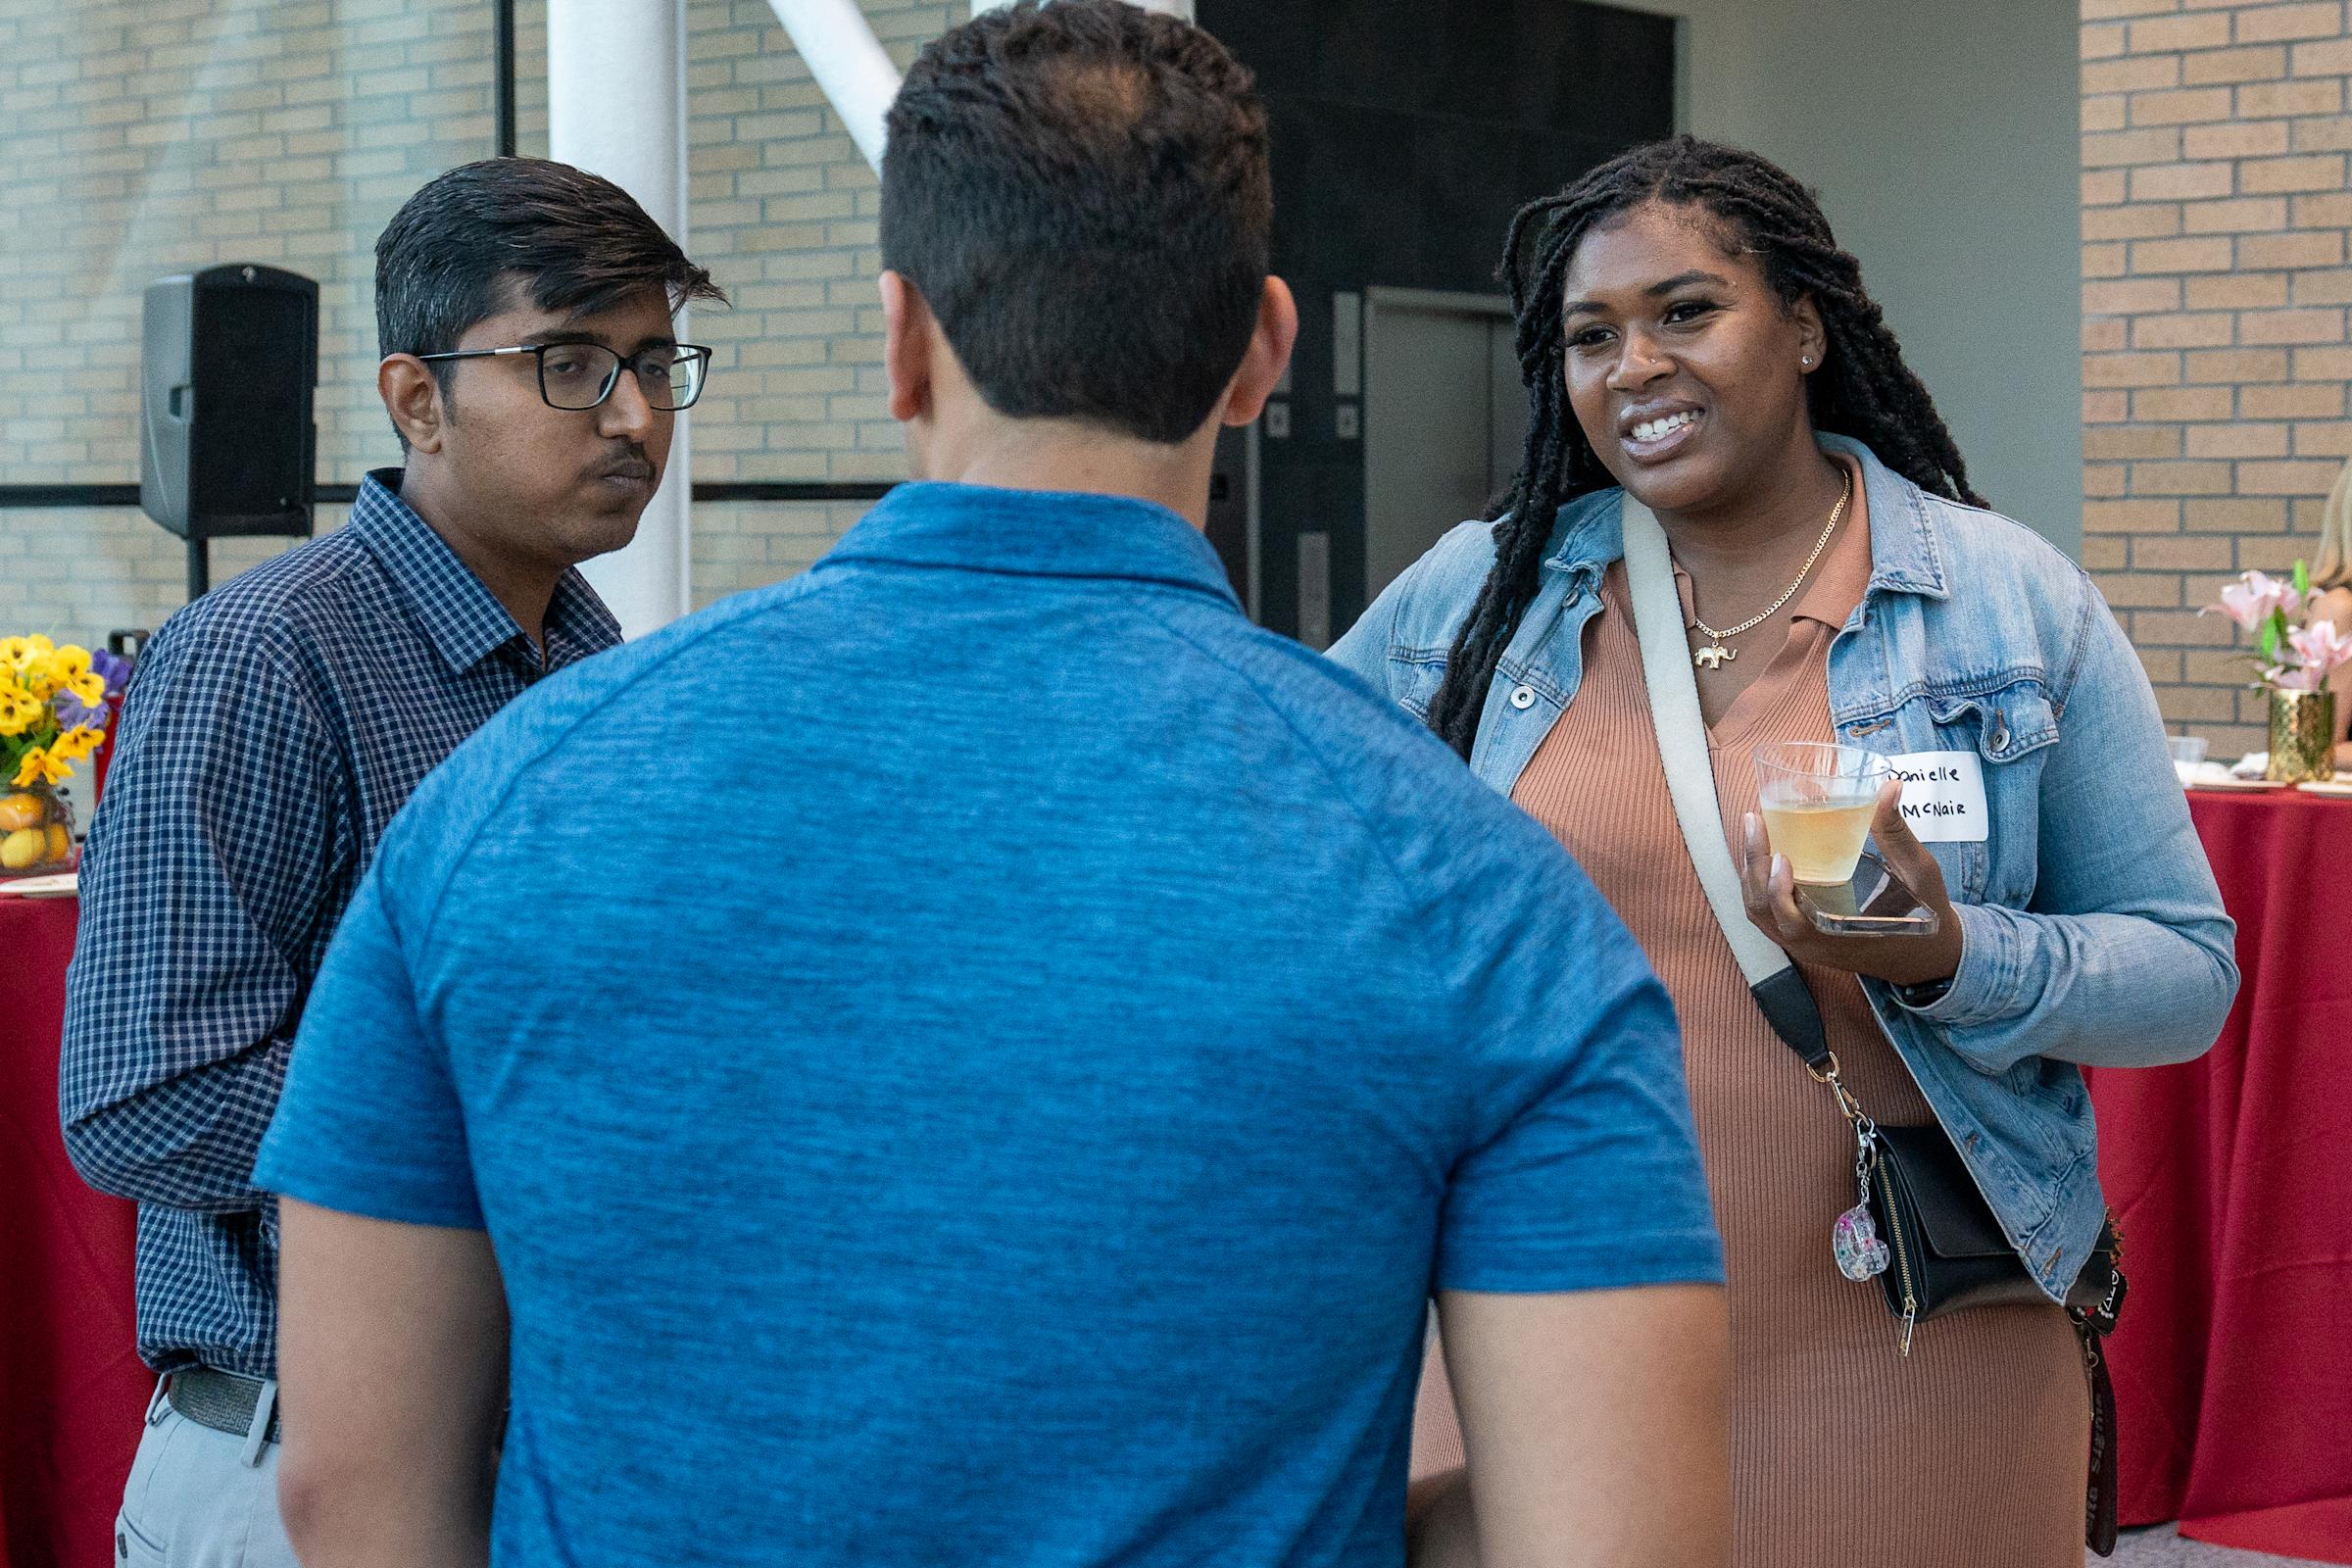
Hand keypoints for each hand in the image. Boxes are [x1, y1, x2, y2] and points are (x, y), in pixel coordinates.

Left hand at [1739, 779, 1963, 988]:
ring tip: (1754, 832)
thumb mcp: (1918, 873)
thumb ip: (1896, 832)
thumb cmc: (1924, 913)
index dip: (1777, 890)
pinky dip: (1757, 885)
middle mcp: (1812, 945)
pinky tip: (1762, 856)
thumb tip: (1890, 786)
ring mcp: (1801, 944)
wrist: (1925, 954)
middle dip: (1754, 864)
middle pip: (1763, 910)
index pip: (1790, 921)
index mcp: (1839, 936)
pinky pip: (1765, 915)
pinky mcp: (1799, 938)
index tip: (1781, 854)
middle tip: (1755, 821)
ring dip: (1751, 873)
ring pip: (1757, 912)